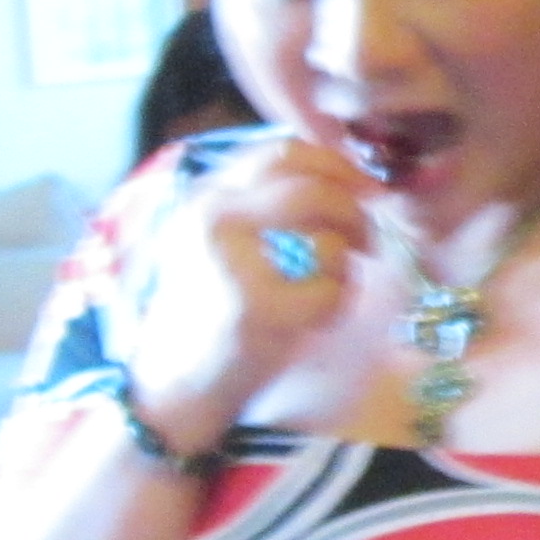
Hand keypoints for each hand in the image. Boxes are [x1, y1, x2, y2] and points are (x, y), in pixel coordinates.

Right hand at [117, 136, 373, 448]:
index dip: (336, 165)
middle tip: (367, 241)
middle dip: (356, 214)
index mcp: (206, 196)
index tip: (364, 186)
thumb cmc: (204, 312)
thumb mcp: (216, 240)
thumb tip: (340, 179)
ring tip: (327, 287)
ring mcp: (236, 263)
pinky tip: (313, 319)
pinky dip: (337, 304)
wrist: (172, 386)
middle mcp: (215, 218)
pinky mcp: (260, 310)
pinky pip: (332, 289)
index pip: (283, 153)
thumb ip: (262, 205)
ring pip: (329, 240)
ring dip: (345, 265)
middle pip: (315, 191)